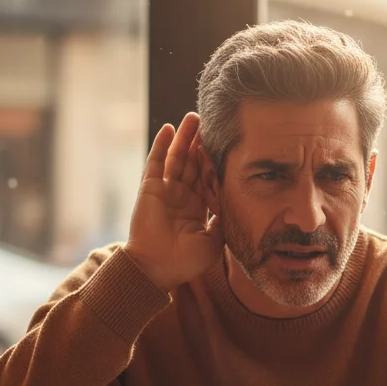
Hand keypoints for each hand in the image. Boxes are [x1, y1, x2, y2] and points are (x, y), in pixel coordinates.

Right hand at [124, 113, 223, 291]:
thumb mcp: (214, 242)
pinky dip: (162, 145)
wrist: (157, 268)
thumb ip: (223, 222)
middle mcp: (182, 196)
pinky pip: (156, 162)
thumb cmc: (185, 262)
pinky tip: (169, 128)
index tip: (228, 146)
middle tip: (213, 123)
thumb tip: (236, 206)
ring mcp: (166, 190)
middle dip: (202, 144)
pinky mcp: (151, 188)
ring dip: (185, 137)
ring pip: (178, 157)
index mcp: (197, 209)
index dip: (217, 162)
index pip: (210, 178)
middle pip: (194, 163)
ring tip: (194, 117)